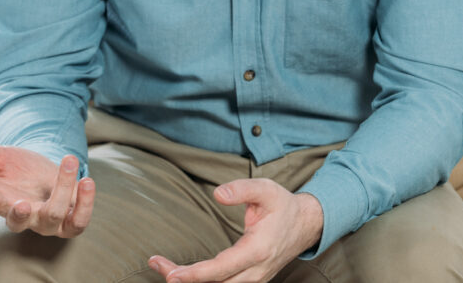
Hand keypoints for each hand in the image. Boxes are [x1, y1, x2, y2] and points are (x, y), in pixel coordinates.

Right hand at [0, 136, 95, 236]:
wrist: (44, 174)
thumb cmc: (17, 169)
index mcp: (1, 201)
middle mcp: (24, 215)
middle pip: (19, 222)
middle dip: (20, 214)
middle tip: (21, 202)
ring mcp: (47, 221)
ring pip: (52, 215)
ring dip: (62, 190)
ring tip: (68, 161)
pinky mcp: (69, 221)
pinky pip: (78, 221)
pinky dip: (85, 203)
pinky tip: (86, 180)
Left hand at [149, 179, 323, 282]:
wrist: (305, 224)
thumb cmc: (282, 206)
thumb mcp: (266, 189)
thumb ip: (242, 189)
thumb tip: (217, 194)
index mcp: (258, 251)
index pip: (221, 269)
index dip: (195, 274)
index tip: (171, 274)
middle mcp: (256, 271)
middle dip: (184, 279)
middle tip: (156, 264)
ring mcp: (254, 279)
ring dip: (191, 281)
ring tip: (164, 268)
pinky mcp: (250, 279)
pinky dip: (203, 282)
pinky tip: (183, 273)